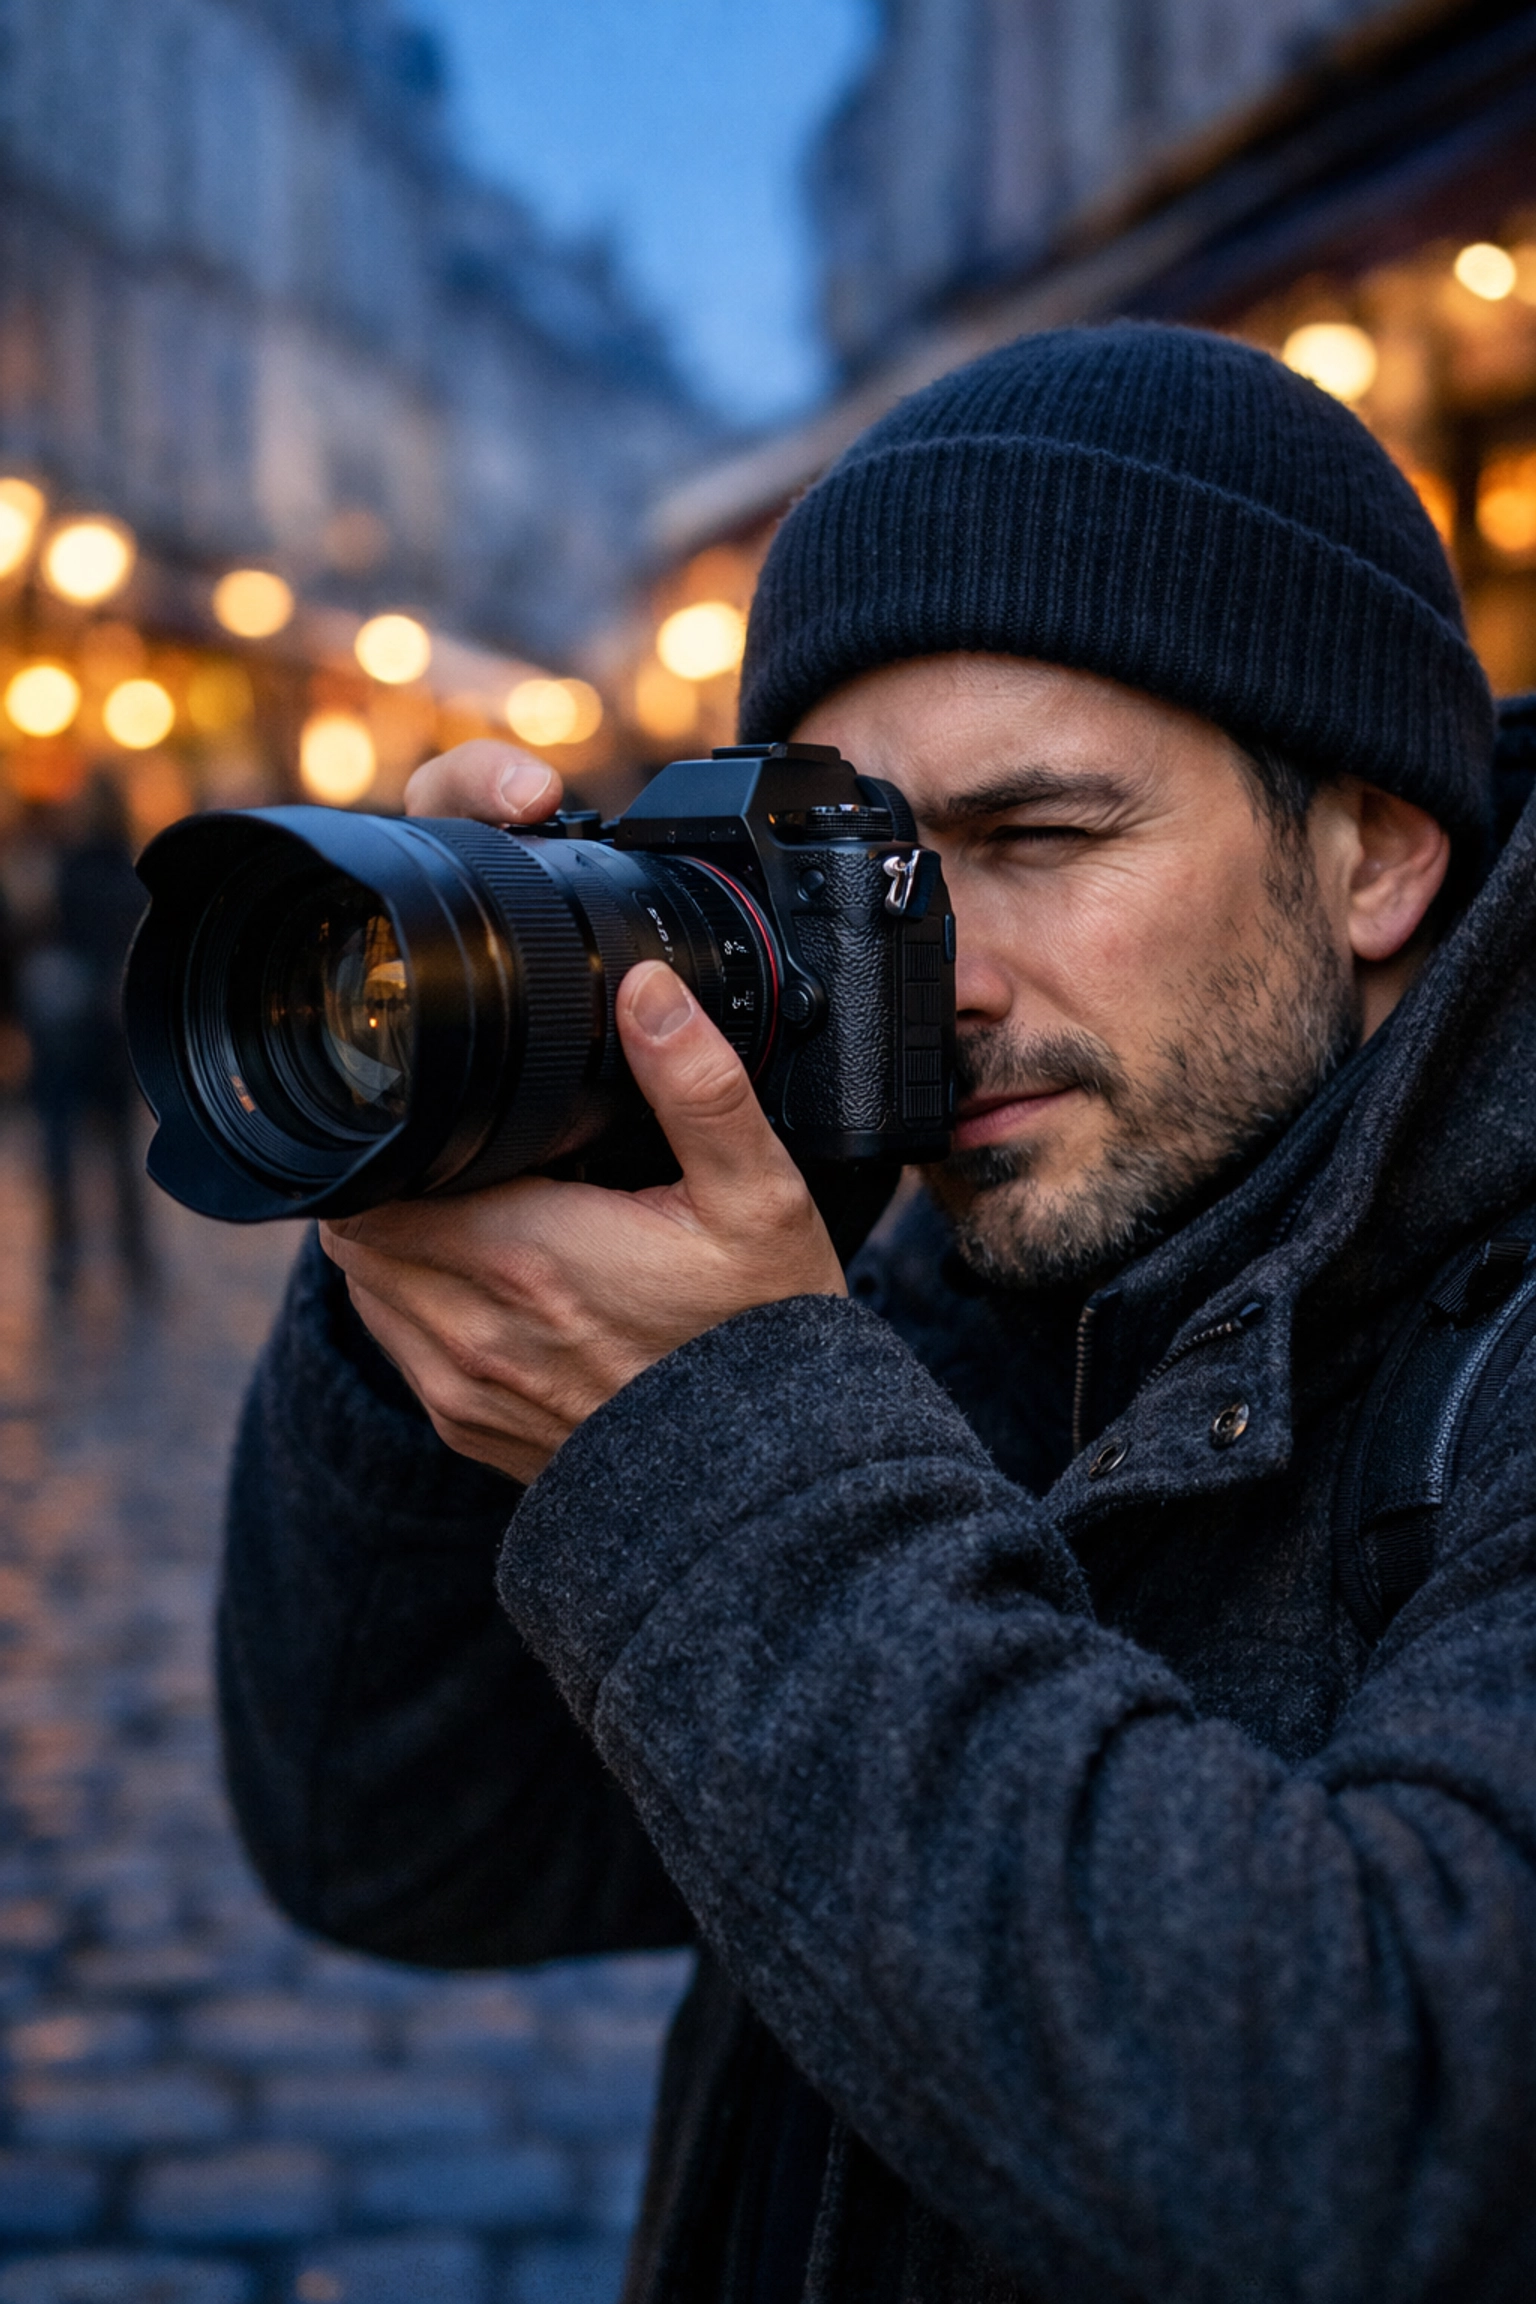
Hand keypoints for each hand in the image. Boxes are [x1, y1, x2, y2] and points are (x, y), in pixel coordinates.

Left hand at [321, 748, 845, 1485]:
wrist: (768, 1484)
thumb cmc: (763, 1334)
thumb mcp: (757, 1196)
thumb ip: (698, 1087)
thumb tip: (645, 990)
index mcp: (524, 1254)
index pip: (377, 1181)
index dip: (394, 1138)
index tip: (439, 1114)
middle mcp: (473, 1329)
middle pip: (359, 1232)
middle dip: (394, 1184)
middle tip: (457, 1154)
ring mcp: (464, 1390)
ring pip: (369, 1290)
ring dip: (398, 1246)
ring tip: (469, 1210)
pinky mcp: (471, 1431)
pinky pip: (400, 1351)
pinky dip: (417, 1309)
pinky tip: (485, 1284)